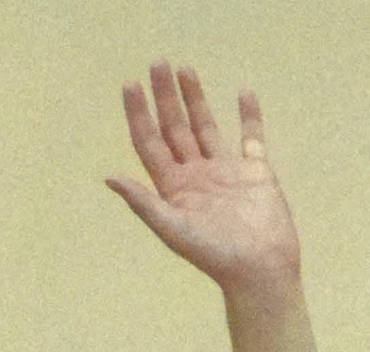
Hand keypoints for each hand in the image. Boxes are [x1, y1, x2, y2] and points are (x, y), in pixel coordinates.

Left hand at [108, 63, 300, 289]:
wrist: (260, 270)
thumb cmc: (214, 256)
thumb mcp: (173, 229)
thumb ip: (143, 202)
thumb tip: (109, 177)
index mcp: (172, 188)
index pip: (149, 143)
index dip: (139, 114)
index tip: (131, 85)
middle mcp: (195, 176)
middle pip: (175, 128)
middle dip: (165, 96)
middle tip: (157, 63)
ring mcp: (225, 172)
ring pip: (206, 126)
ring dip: (195, 98)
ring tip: (184, 69)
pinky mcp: (255, 173)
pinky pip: (251, 136)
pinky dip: (249, 115)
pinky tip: (243, 93)